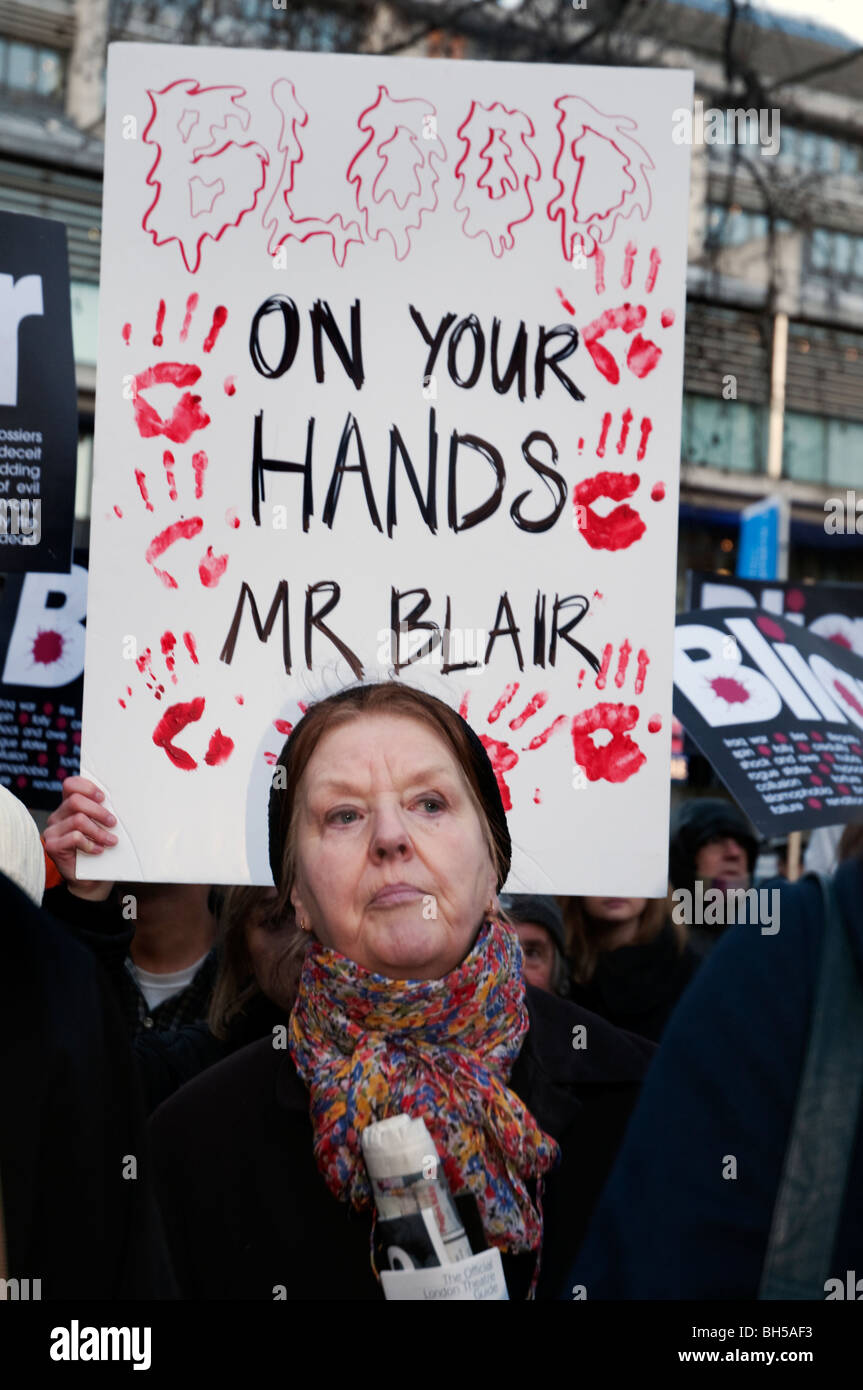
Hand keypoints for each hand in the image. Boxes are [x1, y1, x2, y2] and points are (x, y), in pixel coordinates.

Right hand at [44, 776, 118, 900]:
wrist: (90, 879)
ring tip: (111, 840)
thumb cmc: (99, 848)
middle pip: (76, 801)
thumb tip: (118, 802)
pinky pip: (74, 837)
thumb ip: (102, 812)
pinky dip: (90, 843)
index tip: (103, 798)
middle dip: (99, 811)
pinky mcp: (53, 846)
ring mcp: (52, 831)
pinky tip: (98, 850)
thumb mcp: (101, 827)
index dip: (87, 787)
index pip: (70, 785)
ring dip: (99, 831)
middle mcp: (57, 816)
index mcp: (68, 807)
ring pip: (78, 820)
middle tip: (113, 822)